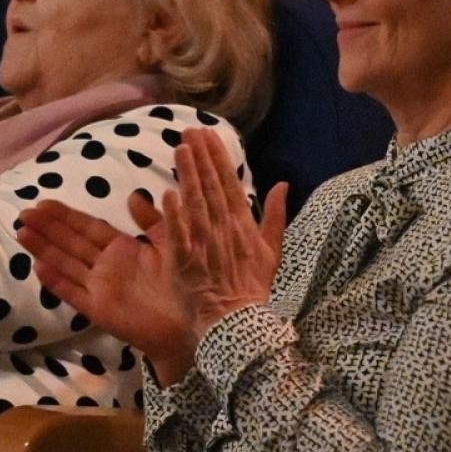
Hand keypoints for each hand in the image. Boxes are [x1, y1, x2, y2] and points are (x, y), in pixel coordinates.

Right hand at [19, 194, 198, 376]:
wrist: (194, 323)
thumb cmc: (187, 283)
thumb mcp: (171, 242)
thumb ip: (152, 221)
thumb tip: (133, 196)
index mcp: (124, 249)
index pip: (88, 228)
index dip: (66, 216)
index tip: (43, 203)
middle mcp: (108, 266)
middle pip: (71, 243)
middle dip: (47, 229)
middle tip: (23, 213)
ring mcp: (101, 288)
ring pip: (66, 264)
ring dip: (44, 250)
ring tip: (21, 233)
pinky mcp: (100, 309)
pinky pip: (73, 294)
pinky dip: (56, 282)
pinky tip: (37, 269)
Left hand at [163, 128, 287, 336]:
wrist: (238, 320)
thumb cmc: (253, 286)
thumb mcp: (272, 251)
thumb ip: (275, 216)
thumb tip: (282, 184)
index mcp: (244, 225)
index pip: (230, 184)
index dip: (218, 158)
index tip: (208, 135)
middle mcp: (225, 230)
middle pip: (212, 188)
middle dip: (201, 158)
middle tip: (188, 131)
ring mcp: (206, 245)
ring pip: (197, 204)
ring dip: (189, 175)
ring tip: (179, 148)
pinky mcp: (188, 262)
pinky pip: (181, 236)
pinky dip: (176, 216)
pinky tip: (168, 194)